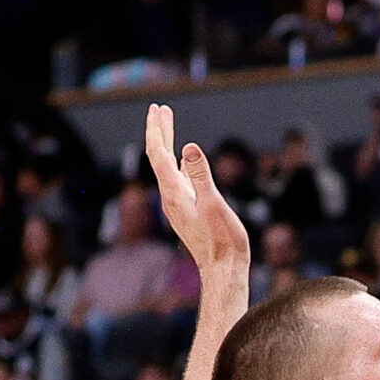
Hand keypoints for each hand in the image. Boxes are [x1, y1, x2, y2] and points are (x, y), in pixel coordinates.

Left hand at [145, 104, 250, 270]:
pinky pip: (177, 179)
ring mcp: (178, 204)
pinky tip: (182, 161)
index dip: (157, 130)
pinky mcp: (186, 210)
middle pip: (160, 158)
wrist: (223, 269)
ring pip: (167, 167)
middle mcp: (171, 197)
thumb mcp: (214, 204)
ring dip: (167, 144)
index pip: (159, 154)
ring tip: (169, 126)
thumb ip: (201, 176)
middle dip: (159, 132)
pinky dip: (177, 161)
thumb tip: (189, 148)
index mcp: (175, 192)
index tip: (157, 109)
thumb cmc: (222, 240)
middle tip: (160, 109)